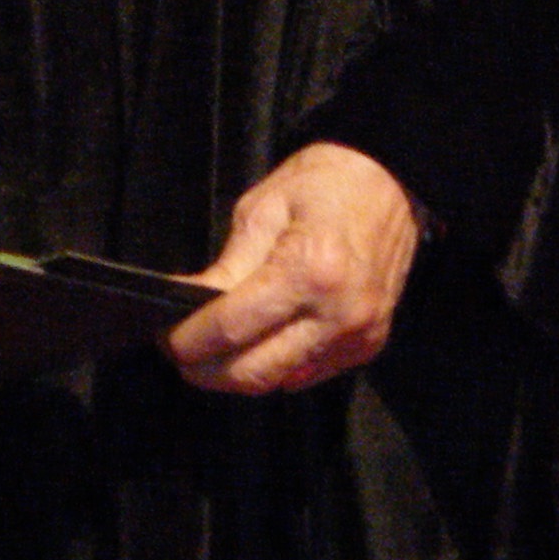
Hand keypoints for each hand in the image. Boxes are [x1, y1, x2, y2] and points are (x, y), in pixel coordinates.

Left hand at [166, 141, 419, 395]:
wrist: (392, 178)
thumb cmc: (325, 181)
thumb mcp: (262, 211)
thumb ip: (227, 267)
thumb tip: (188, 303)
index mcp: (308, 271)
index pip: (231, 327)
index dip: (189, 340)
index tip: (166, 337)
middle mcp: (337, 314)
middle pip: (254, 371)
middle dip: (207, 370)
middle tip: (182, 354)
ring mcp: (358, 335)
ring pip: (280, 381)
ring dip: (240, 373)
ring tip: (215, 351)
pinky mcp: (369, 344)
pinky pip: (310, 373)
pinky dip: (278, 366)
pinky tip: (261, 344)